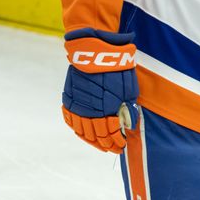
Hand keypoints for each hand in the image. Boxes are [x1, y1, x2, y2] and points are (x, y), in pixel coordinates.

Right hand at [61, 28, 138, 153]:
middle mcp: (91, 112)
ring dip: (91, 140)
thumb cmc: (117, 67)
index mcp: (108, 110)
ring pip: (82, 131)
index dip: (117, 142)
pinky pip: (71, 119)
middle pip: (97, 136)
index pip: (112, 134)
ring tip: (99, 144)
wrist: (95, 50)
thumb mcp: (130, 88)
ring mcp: (78, 106)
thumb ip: (128, 108)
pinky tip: (82, 132)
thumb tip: (128, 124)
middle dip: (106, 144)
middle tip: (112, 148)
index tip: (122, 145)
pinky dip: (77, 128)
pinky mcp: (70, 98)